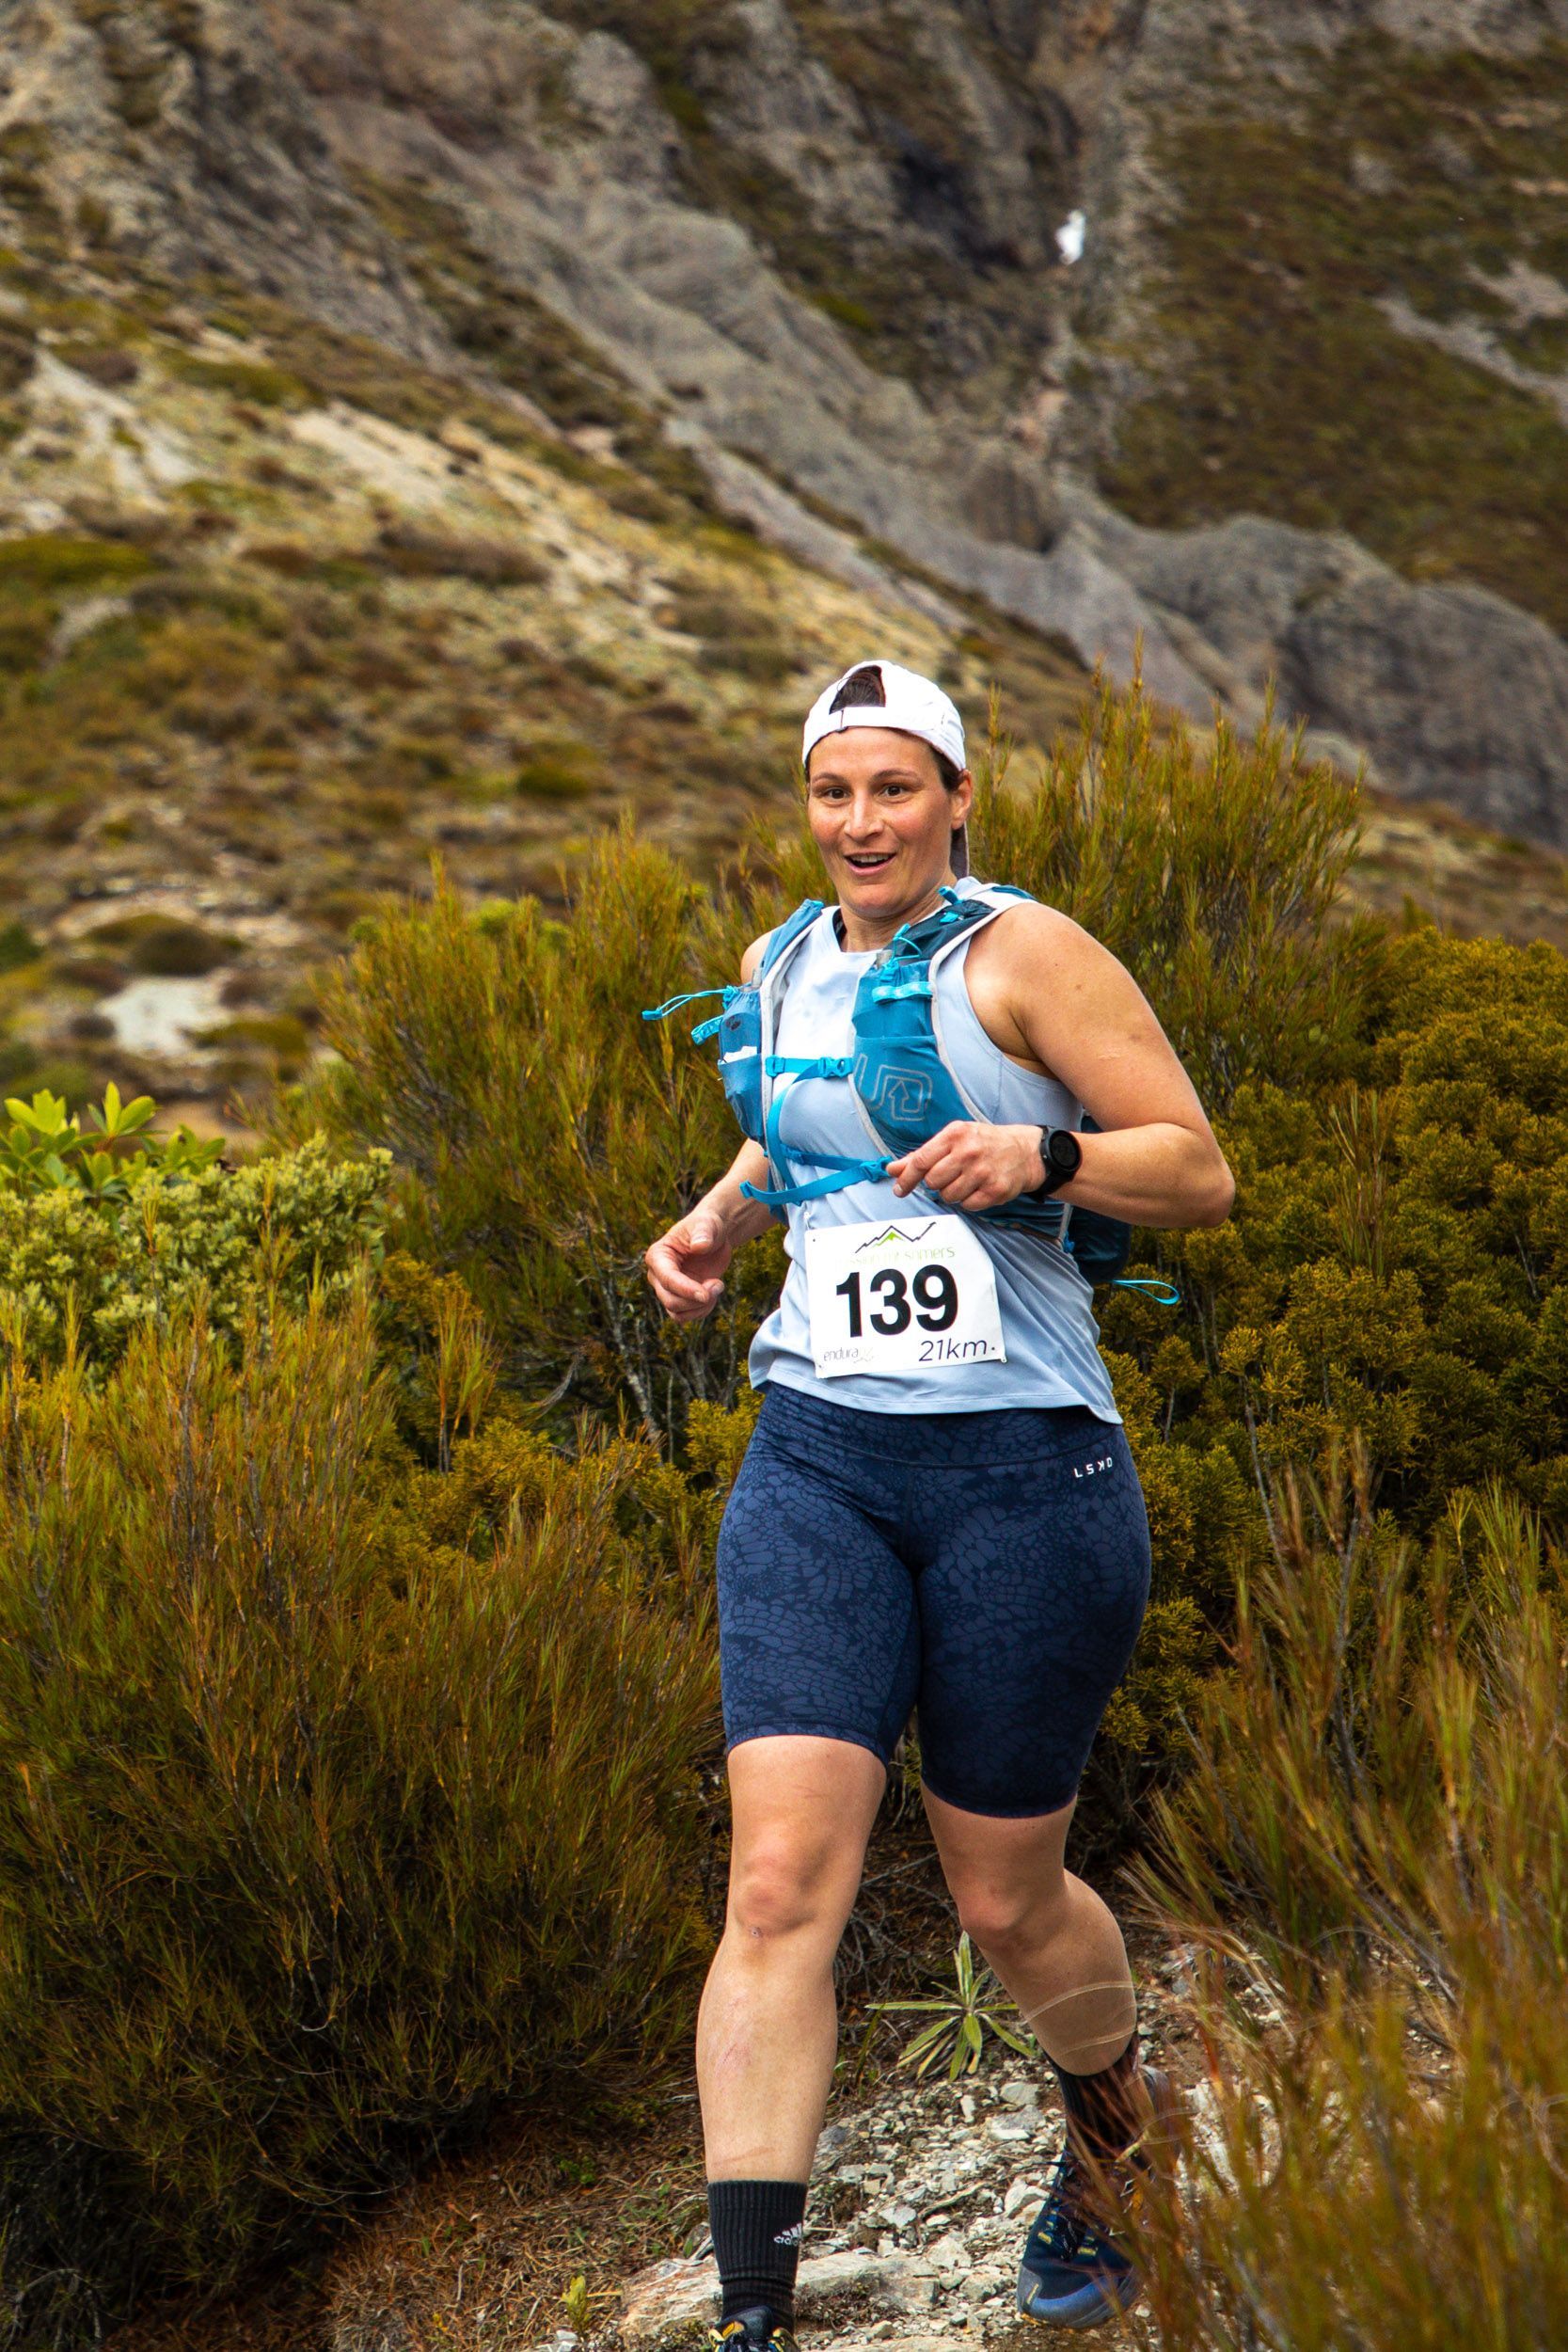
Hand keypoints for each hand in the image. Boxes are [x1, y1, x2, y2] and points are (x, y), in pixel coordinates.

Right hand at [644, 1210, 734, 1322]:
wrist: (714, 1237)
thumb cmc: (707, 1226)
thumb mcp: (707, 1225)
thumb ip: (703, 1233)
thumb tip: (700, 1246)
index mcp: (658, 1256)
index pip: (667, 1280)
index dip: (686, 1290)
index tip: (706, 1294)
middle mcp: (657, 1275)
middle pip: (670, 1301)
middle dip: (697, 1299)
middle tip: (719, 1284)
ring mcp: (666, 1289)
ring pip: (677, 1314)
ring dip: (701, 1307)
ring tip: (717, 1286)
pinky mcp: (678, 1298)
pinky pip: (686, 1316)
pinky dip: (702, 1310)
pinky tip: (714, 1292)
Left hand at [887, 1121, 1045, 1209]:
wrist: (1025, 1151)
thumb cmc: (983, 1143)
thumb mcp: (953, 1139)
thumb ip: (922, 1155)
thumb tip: (892, 1169)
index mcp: (955, 1135)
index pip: (921, 1161)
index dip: (907, 1178)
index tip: (899, 1189)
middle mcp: (968, 1152)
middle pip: (932, 1181)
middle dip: (936, 1183)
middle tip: (949, 1175)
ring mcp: (982, 1172)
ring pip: (948, 1196)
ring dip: (952, 1193)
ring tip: (966, 1180)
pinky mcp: (994, 1190)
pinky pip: (967, 1206)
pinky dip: (968, 1201)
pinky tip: (978, 1188)